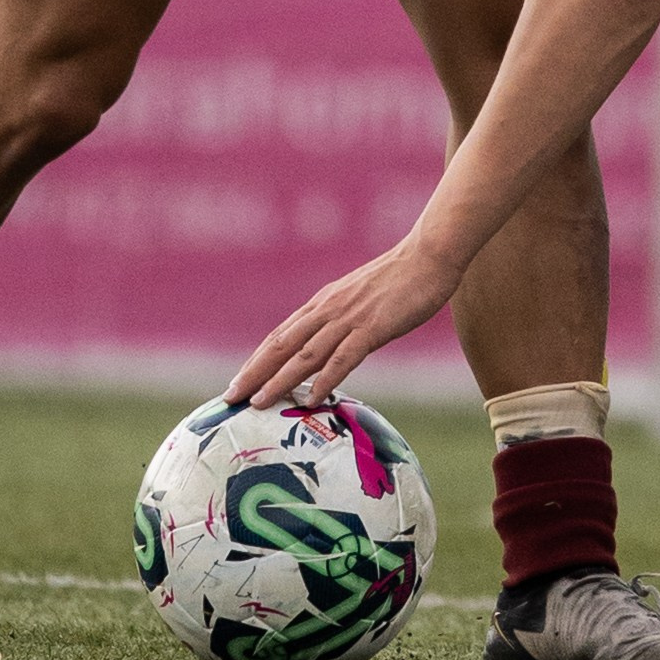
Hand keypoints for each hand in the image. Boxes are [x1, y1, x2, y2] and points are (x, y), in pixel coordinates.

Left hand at [228, 230, 456, 409]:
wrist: (428, 256)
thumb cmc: (400, 279)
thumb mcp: (361, 298)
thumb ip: (343, 319)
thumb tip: (331, 346)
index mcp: (324, 303)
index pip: (280, 336)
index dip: (257, 361)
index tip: (238, 383)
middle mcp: (328, 310)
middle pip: (282, 345)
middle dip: (254, 373)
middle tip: (231, 397)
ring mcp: (349, 318)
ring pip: (305, 354)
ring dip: (279, 380)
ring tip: (258, 402)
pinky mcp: (373, 327)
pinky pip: (344, 356)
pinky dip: (326, 378)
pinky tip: (313, 397)